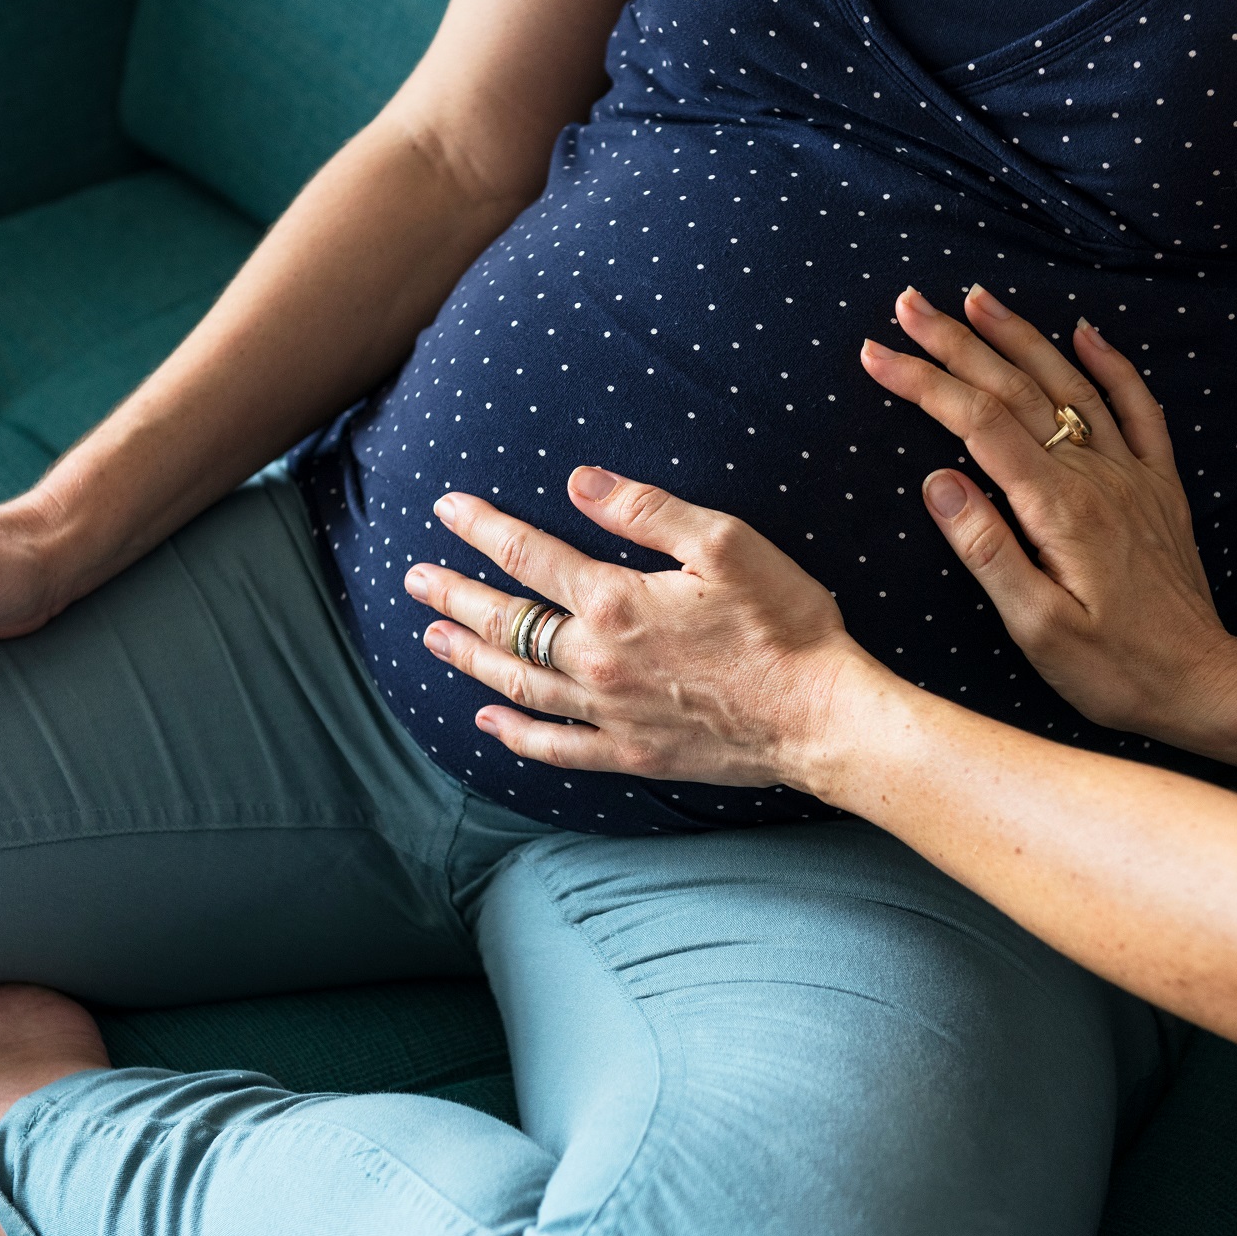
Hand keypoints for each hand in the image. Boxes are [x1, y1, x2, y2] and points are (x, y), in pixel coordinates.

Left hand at [402, 467, 875, 790]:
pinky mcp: (629, 753)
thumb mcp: (724, 544)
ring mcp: (608, 713)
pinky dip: (514, 732)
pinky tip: (488, 719)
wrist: (821, 718)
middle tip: (415, 577)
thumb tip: (579, 482)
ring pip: (517, 682)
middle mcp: (596, 661)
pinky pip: (554, 746)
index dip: (482, 528)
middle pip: (507, 622)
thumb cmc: (784, 623)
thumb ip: (646, 510)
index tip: (447, 509)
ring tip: (432, 635)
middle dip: (456, 594)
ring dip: (469, 657)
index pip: (528, 556)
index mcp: (615, 602)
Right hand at [861, 284, 1236, 749]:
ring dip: (1020, 336)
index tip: (877, 353)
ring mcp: (1131, 474)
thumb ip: (987, 550)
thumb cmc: (1113, 669)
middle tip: (908, 303)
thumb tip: (938, 482)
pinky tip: (1084, 332)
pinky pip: (1136, 407)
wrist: (1202, 682)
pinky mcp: (1156, 485)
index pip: (978, 423)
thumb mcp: (1036, 627)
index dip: (924, 382)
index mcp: (1059, 506)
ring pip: (1069, 385)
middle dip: (956, 342)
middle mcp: (1096, 475)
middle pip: (1016, 389)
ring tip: (975, 298)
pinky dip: (1110, 363)